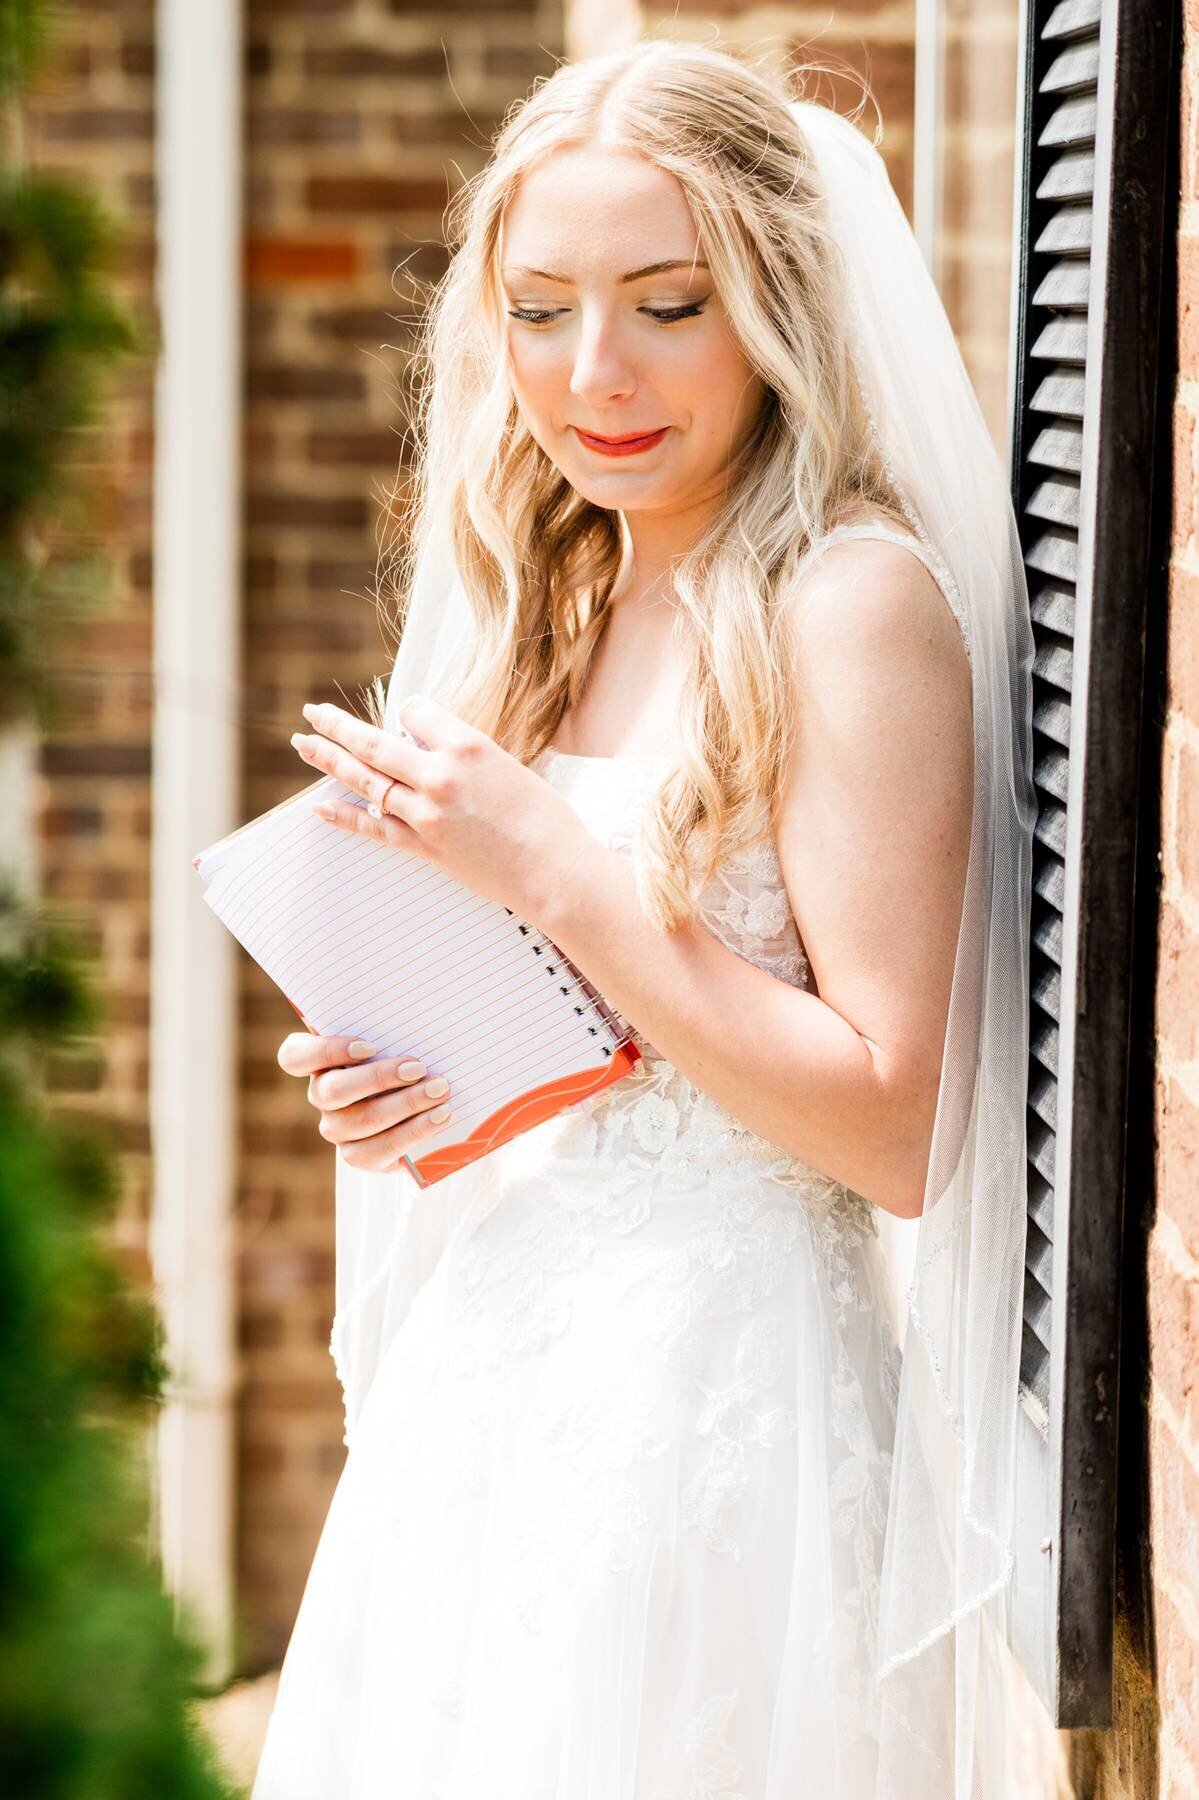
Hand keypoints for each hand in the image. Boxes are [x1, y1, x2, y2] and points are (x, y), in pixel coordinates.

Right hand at [276, 1031, 453, 1170]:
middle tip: (419, 1068)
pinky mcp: (358, 1155)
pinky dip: (415, 1131)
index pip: (294, 1057)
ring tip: (440, 1090)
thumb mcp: (396, 1036)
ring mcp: (336, 1128)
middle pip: (332, 1092)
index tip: (370, 1045)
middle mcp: (320, 1095)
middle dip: (380, 1078)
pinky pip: (380, 1149)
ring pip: (362, 1120)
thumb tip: (418, 1004)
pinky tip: (441, 1116)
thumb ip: (391, 1026)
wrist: (424, 1100)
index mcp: (318, 1061)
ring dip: (406, 1104)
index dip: (326, 1052)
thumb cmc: (404, 1054)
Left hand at [289, 694, 592, 920]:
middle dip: (337, 725)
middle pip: (373, 743)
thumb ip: (465, 755)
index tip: (407, 717)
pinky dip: (344, 817)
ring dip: (328, 761)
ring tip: (303, 745)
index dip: (408, 712)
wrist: (555, 871)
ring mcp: (427, 813)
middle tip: (313, 713)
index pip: (415, 710)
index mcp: (467, 745)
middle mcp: (440, 775)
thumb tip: (429, 750)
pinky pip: (374, 828)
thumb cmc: (545, 818)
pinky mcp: (425, 847)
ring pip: (365, 781)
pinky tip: (319, 807)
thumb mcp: (508, 766)